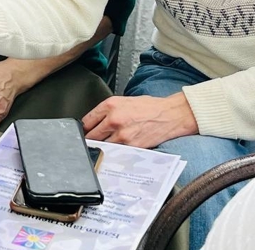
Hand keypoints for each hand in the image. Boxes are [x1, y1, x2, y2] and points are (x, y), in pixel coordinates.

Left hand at [83, 93, 198, 147]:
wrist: (171, 114)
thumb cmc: (150, 107)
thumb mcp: (124, 101)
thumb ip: (108, 110)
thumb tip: (95, 121)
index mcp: (110, 105)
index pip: (87, 121)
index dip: (83, 129)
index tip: (82, 133)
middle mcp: (114, 119)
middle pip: (91, 136)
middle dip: (89, 140)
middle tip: (89, 144)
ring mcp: (122, 135)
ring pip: (102, 146)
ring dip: (101, 149)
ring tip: (102, 149)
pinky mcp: (132, 146)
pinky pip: (117, 152)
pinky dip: (114, 154)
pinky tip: (115, 152)